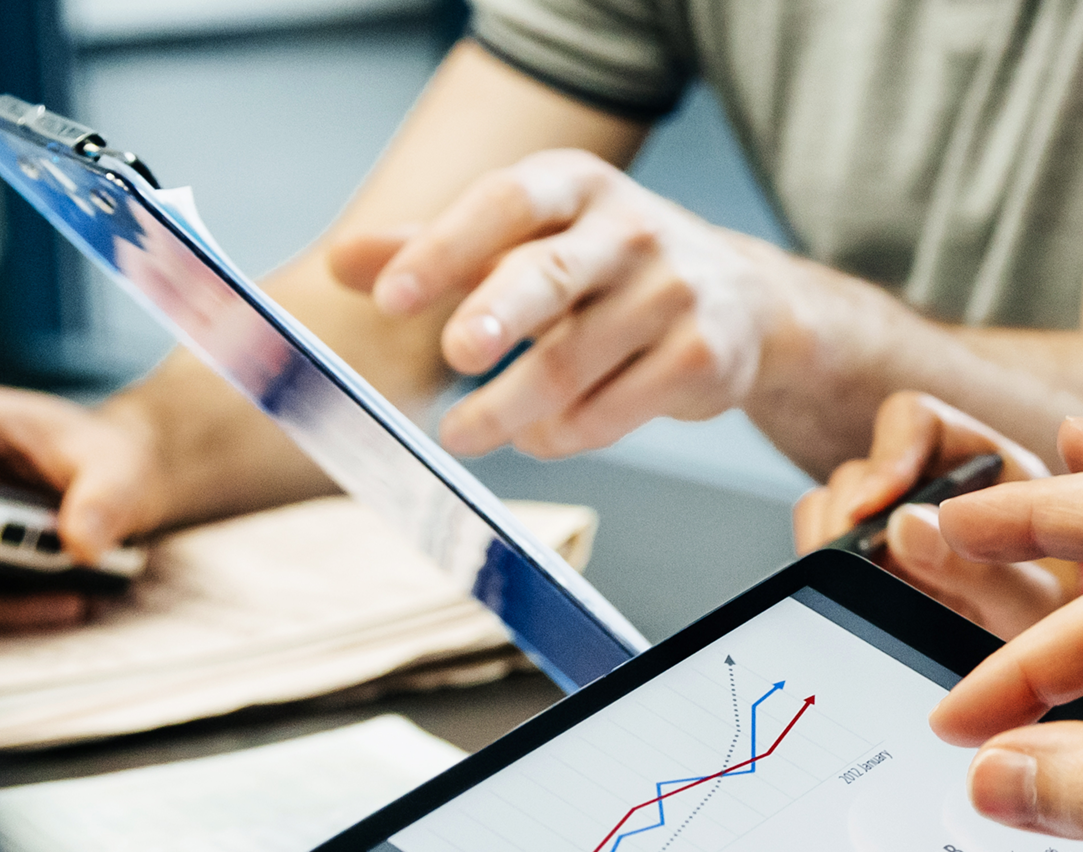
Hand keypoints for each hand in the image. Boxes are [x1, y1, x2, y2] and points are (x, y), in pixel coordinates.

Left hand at [331, 149, 794, 459]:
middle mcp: (629, 230)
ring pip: (573, 363)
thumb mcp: (528, 237)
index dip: (444, 247)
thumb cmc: (606, 266)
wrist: (740, 302)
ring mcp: (672, 294)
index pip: (505, 203)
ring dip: (508, 410)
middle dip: (498, 315)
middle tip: (456, 354)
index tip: (389, 296)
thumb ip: (437, 247)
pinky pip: (613, 410)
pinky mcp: (700, 358)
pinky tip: (539, 434)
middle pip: (549, 274)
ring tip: (464, 434)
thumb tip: (342, 261)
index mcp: (576, 185)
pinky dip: (562, 434)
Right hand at [795, 392, 1065, 636]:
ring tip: (861, 597)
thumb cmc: (1059, 623)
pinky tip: (858, 608)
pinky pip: (821, 552)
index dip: (886, 456)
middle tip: (851, 574)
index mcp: (983, 467)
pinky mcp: (867, 563)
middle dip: (848, 524)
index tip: (869, 509)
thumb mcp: (1034, 604)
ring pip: (829, 510)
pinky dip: (829, 576)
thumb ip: (980, 570)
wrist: (1049, 669)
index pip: (915, 423)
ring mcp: (893, 523)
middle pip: (859, 472)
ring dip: (833, 553)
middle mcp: (931, 485)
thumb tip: (902, 525)